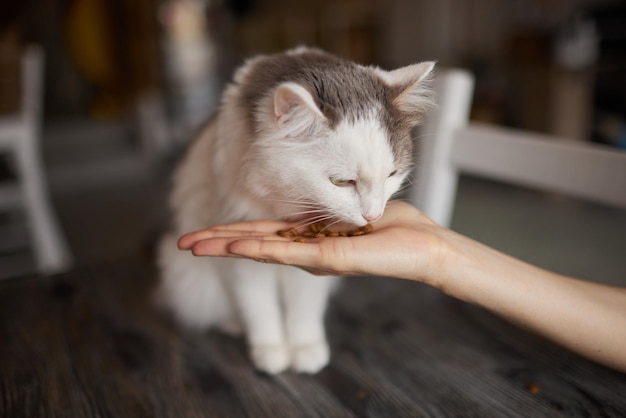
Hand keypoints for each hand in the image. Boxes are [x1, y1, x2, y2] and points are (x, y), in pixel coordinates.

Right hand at [177, 200, 447, 284]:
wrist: (427, 246)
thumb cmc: (398, 228)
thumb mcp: (352, 211)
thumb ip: (326, 210)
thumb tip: (309, 202)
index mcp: (310, 236)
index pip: (264, 232)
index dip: (233, 231)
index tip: (206, 230)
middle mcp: (307, 249)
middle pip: (256, 244)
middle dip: (220, 243)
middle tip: (185, 243)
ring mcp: (316, 255)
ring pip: (266, 250)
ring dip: (231, 247)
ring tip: (199, 246)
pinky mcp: (330, 258)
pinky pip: (291, 253)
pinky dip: (263, 249)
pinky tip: (237, 247)